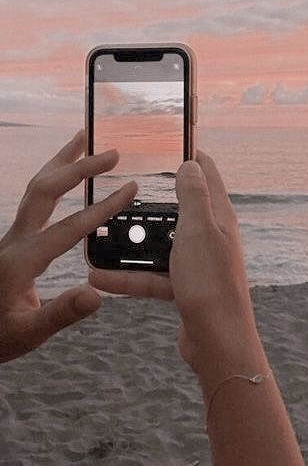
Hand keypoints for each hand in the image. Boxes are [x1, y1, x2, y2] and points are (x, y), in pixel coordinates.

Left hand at [0, 130, 136, 362]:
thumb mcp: (29, 333)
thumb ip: (62, 314)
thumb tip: (96, 294)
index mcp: (23, 260)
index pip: (69, 227)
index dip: (102, 207)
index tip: (129, 189)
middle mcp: (16, 240)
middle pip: (45, 191)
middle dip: (80, 168)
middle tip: (112, 154)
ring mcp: (14, 235)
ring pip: (36, 187)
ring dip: (62, 161)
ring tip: (84, 138)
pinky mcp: (16, 238)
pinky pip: (36, 197)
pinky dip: (54, 177)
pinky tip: (67, 173)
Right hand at [89, 152, 264, 388]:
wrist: (217, 340)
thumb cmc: (211, 281)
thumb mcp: (198, 230)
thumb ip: (194, 196)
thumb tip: (191, 164)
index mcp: (219, 217)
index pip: (208, 175)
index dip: (191, 156)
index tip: (168, 143)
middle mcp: (211, 236)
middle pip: (180, 209)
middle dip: (155, 198)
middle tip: (126, 185)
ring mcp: (198, 262)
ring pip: (161, 244)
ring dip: (133, 243)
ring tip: (101, 236)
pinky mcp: (185, 286)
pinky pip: (153, 276)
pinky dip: (129, 276)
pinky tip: (98, 278)